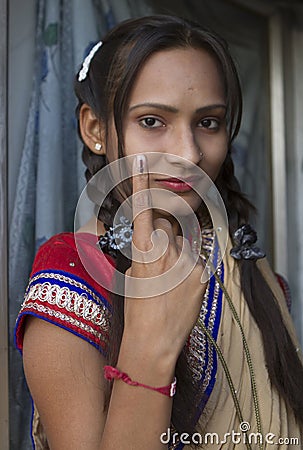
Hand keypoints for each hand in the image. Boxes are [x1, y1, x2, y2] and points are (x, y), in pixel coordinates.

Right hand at [123, 154, 206, 364]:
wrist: (154, 338)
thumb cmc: (139, 307)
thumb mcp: (134, 273)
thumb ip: (147, 249)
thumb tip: (157, 237)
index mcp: (142, 248)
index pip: (143, 208)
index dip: (142, 182)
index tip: (142, 161)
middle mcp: (164, 248)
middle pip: (167, 223)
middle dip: (164, 232)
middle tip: (159, 260)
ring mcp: (185, 260)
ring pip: (183, 241)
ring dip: (178, 253)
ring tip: (170, 279)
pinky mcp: (202, 272)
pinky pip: (196, 259)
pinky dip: (190, 269)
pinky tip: (182, 287)